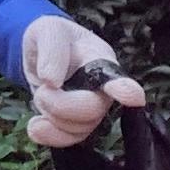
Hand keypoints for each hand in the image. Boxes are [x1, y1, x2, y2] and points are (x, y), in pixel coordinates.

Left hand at [19, 15, 146, 149]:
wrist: (39, 52)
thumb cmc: (50, 36)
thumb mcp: (47, 30)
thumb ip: (52, 50)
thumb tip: (51, 81)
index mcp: (101, 60)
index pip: (116, 78)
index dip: (124, 90)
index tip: (133, 97)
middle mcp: (103, 88)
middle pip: (93, 110)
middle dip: (60, 105)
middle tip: (41, 91)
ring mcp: (91, 108)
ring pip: (80, 129)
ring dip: (51, 118)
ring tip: (39, 95)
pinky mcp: (76, 123)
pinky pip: (68, 140)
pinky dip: (47, 136)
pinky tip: (35, 124)